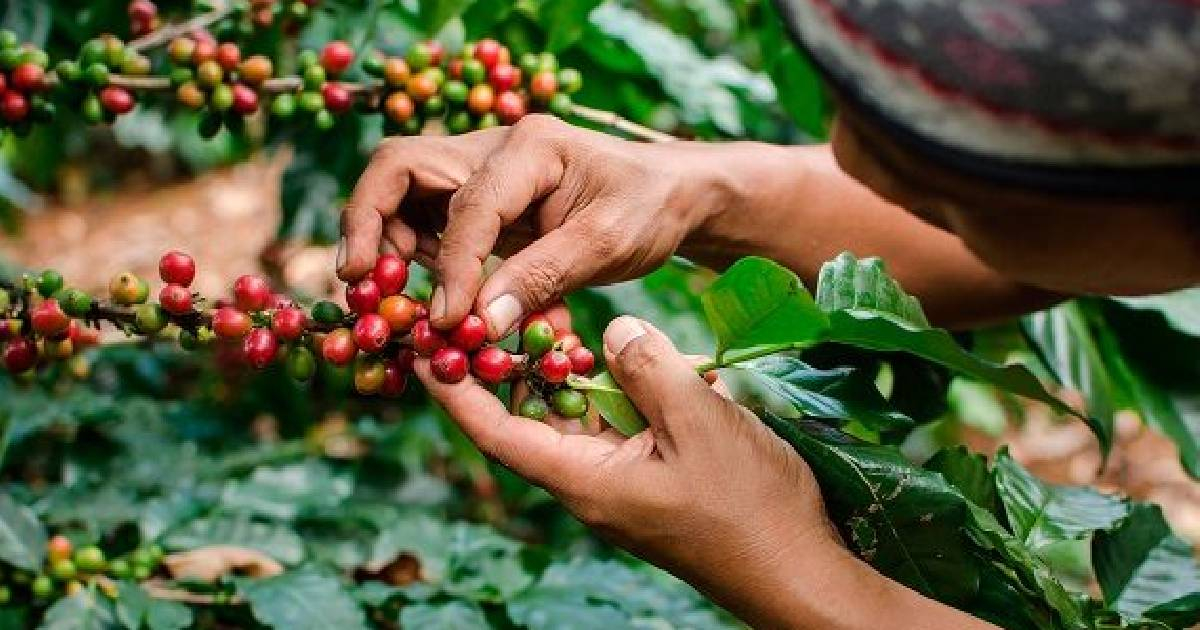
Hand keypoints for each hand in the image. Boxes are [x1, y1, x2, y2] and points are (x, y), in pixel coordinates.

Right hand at [338, 115, 735, 336]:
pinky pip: (428, 222)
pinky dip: (419, 258)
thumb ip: (542, 280)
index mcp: (530, 148)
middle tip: (359, 283)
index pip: (467, 205)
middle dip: (369, 223)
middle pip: (399, 168)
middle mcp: (493, 149)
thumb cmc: (648, 209)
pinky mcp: (481, 200)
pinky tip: (434, 298)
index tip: (448, 321)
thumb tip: (478, 324)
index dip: (452, 267)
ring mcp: (481, 171)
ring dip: (387, 243)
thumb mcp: (607, 245)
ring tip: (392, 298)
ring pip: (402, 193)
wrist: (671, 194)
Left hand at [416, 315, 849, 626]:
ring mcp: (620, 484)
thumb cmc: (748, 505)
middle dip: (509, 366)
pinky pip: (611, 428)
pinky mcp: (650, 480)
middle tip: (497, 308)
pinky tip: (617, 357)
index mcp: (584, 480)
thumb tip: (612, 331)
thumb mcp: (698, 422)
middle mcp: (590, 484)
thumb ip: (648, 368)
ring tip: (550, 319)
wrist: (797, 567)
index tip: (428, 346)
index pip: (497, 432)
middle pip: (529, 420)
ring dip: (562, 374)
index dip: (457, 390)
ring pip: (573, 420)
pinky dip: (606, 390)